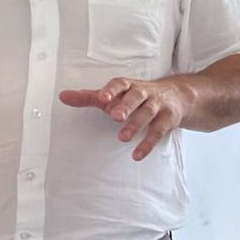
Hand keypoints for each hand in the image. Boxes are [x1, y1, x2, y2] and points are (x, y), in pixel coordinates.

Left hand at [59, 76, 193, 160]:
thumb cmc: (136, 96)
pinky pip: (159, 131)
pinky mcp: (168, 119)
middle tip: (114, 116)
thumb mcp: (114, 95)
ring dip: (136, 125)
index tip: (102, 98)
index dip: (111, 90)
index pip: (120, 84)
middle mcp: (144, 93)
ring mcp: (158, 105)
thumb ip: (89, 97)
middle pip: (136, 97)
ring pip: (148, 113)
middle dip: (126, 106)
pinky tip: (137, 155)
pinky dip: (148, 143)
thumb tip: (63, 96)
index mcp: (128, 85)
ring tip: (122, 138)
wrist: (177, 95)